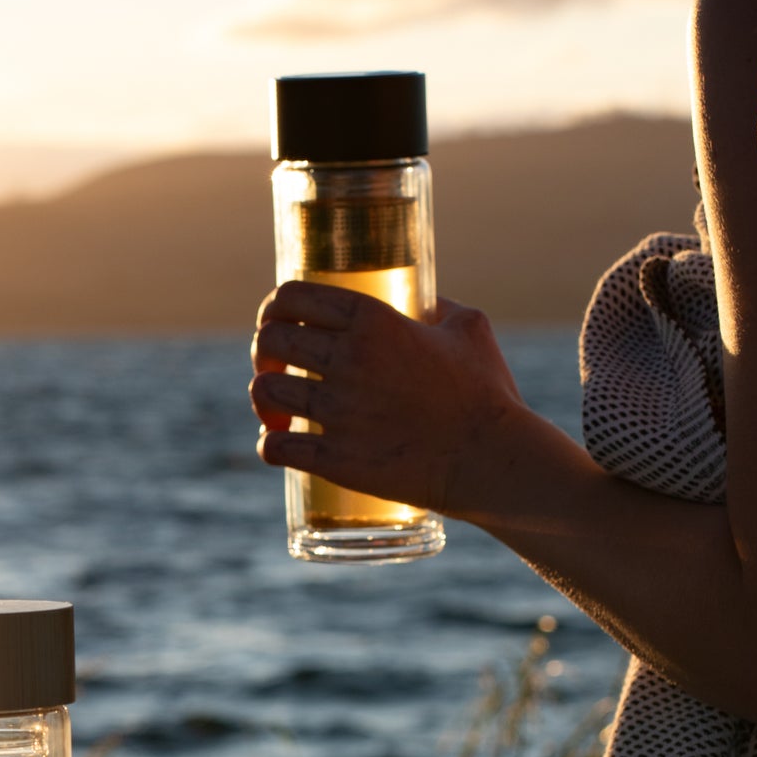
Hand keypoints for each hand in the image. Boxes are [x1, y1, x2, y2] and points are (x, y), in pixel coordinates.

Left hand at [250, 280, 526, 518]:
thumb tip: (420, 302)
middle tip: (278, 368)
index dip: (276, 307)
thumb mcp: (470, 328)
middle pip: (271, 340)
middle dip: (266, 352)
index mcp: (374, 321)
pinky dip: (269, 445)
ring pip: (264, 390)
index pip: (293, 296)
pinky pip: (275, 447)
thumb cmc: (487, 394)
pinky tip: (277, 445)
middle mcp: (349, 359)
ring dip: (264, 398)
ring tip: (278, 409)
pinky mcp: (336, 458)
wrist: (492, 460)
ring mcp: (339, 411)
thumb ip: (438, 306)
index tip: (279, 322)